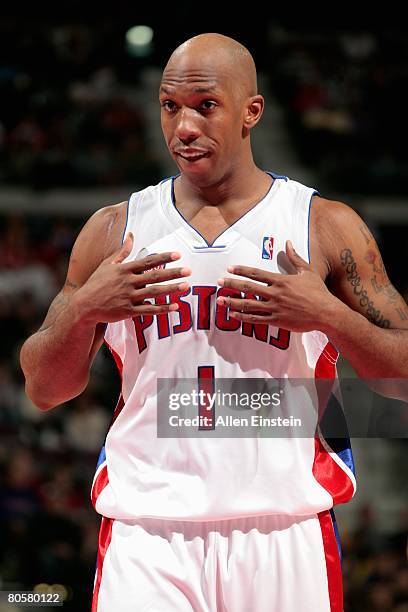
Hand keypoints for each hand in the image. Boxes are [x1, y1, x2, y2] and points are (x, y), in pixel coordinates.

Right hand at [73, 233, 190, 323]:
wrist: (84, 305)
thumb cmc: (96, 283)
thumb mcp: (107, 264)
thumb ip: (122, 251)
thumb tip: (131, 235)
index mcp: (124, 269)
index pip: (147, 261)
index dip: (163, 258)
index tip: (178, 255)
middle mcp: (127, 282)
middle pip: (154, 276)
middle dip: (173, 273)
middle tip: (189, 270)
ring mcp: (128, 297)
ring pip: (153, 293)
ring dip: (171, 289)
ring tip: (186, 286)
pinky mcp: (128, 311)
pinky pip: (148, 309)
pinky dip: (162, 308)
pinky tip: (175, 306)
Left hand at [216, 241, 336, 332]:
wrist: (326, 313)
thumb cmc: (318, 292)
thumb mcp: (307, 271)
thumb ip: (295, 257)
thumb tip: (288, 242)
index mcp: (281, 280)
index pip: (256, 273)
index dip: (241, 270)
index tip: (229, 268)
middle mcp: (275, 294)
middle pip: (248, 288)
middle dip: (231, 285)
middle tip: (218, 282)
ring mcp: (275, 308)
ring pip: (249, 305)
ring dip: (233, 303)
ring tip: (220, 301)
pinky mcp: (277, 321)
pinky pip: (256, 319)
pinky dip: (243, 318)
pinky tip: (233, 316)